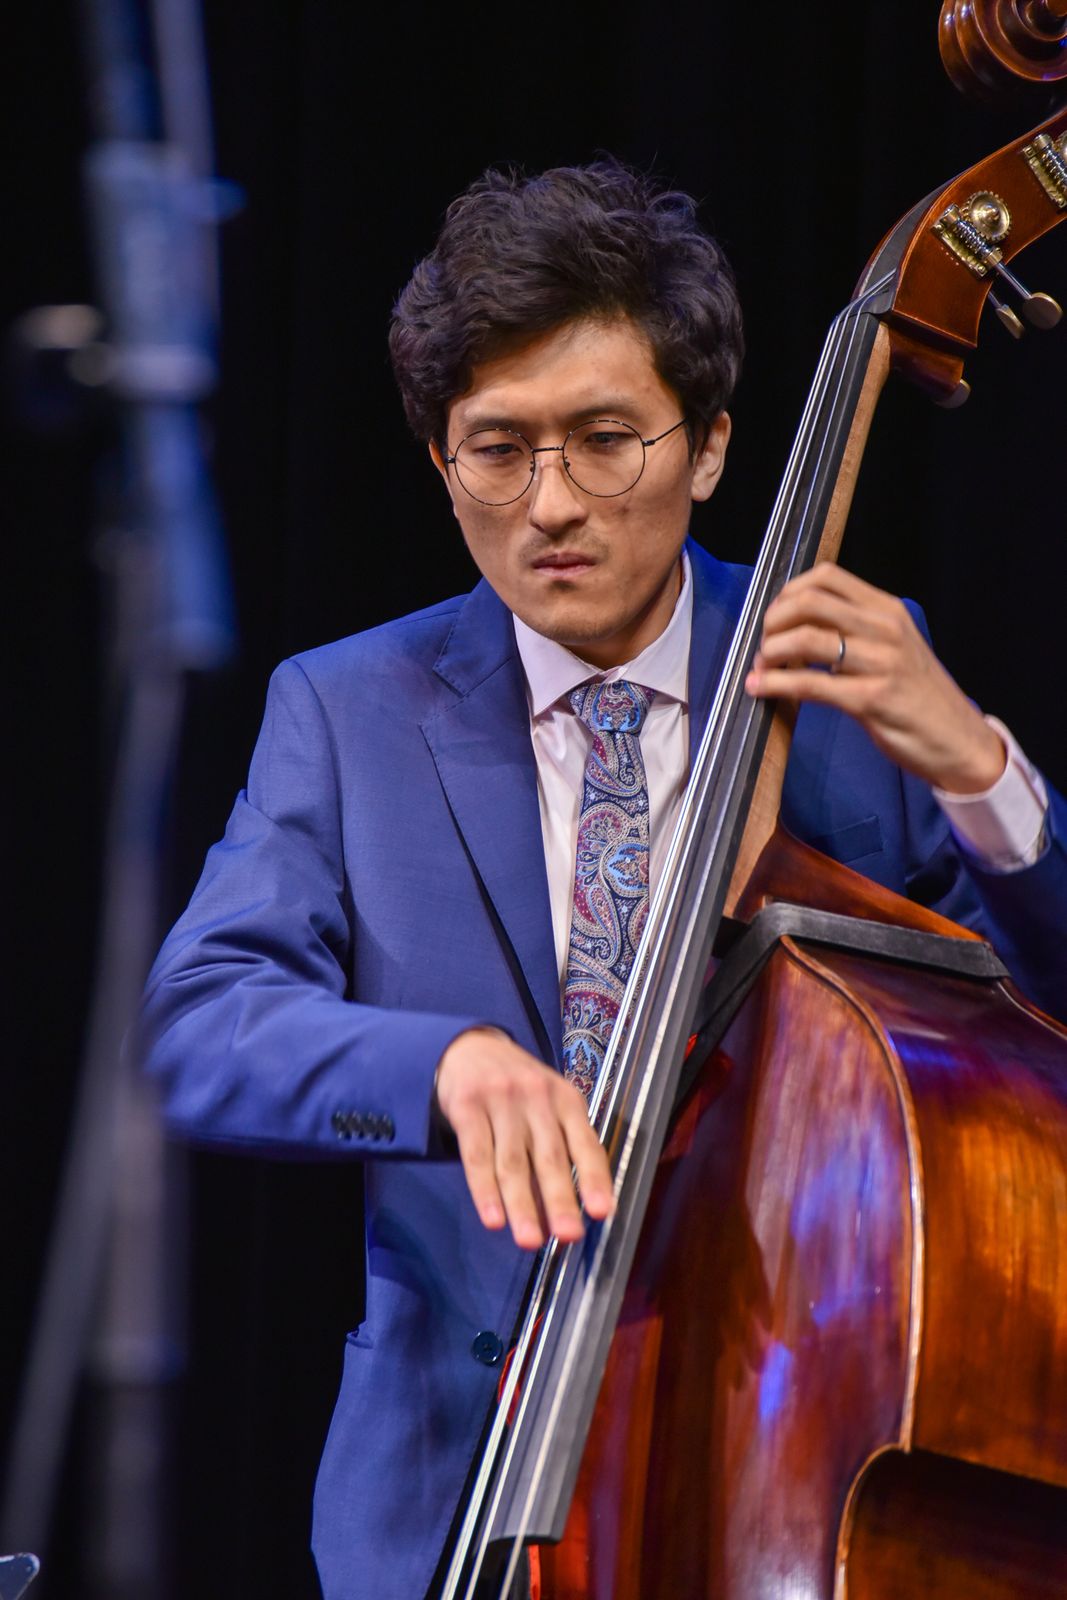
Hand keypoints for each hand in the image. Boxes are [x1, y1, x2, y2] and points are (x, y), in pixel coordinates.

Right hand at [435, 1028, 614, 1250]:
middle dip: (561, 1200)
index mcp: (566, 1100)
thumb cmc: (518, 1088)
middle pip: (550, 1157)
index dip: (594, 1179)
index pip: (585, 1144)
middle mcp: (537, 1099)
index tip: (602, 1212)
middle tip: (569, 1235)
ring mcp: (501, 1101)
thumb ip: (560, 1146)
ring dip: (522, 1205)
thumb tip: (569, 1209)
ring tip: (530, 1241)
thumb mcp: (549, 1103)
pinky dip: (484, 1190)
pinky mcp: (467, 1107)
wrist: (470, 1047)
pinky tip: (493, 1218)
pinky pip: (477, 1155)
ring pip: (512, 1162)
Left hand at [745, 563, 1005, 794]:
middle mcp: (885, 628)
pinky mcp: (871, 699)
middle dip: (773, 622)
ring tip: (761, 668)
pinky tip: (759, 690)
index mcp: (887, 610)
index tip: (774, 618)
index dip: (788, 593)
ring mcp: (880, 663)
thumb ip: (855, 631)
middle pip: (810, 602)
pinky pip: (810, 685)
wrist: (959, 741)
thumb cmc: (919, 696)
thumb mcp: (893, 648)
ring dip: (770, 653)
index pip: (827, 577)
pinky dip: (775, 685)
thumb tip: (797, 626)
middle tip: (764, 645)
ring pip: (806, 639)